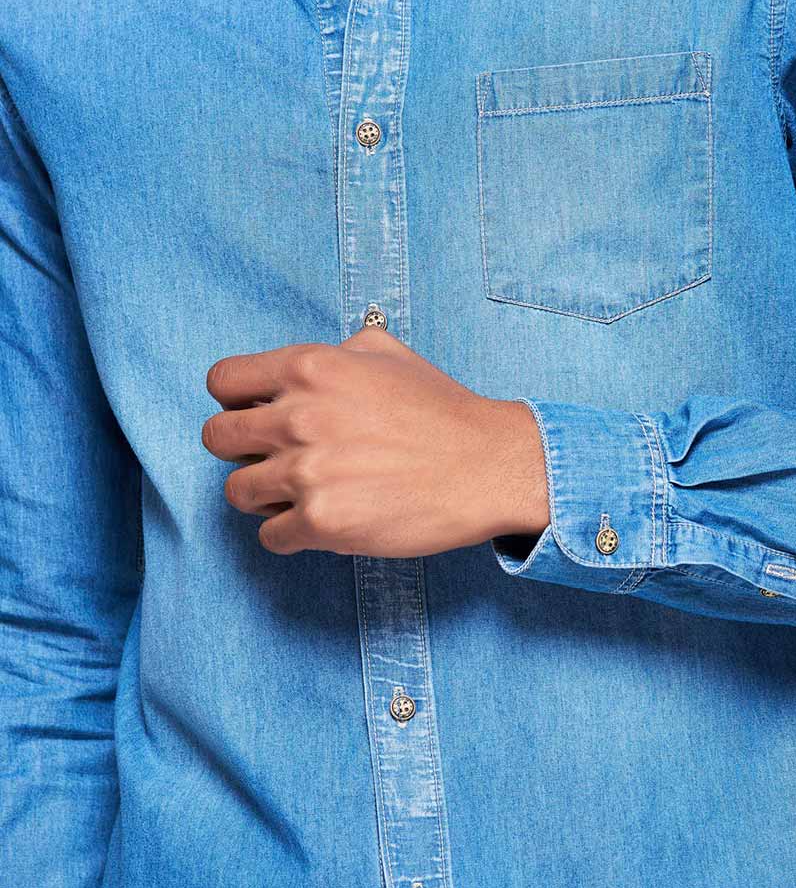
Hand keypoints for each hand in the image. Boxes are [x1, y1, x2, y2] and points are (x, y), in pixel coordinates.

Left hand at [201, 326, 549, 556]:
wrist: (487, 465)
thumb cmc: (441, 410)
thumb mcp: (387, 352)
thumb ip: (333, 352)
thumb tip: (300, 366)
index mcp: (309, 367)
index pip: (222, 381)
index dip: (235, 400)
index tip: (255, 414)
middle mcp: (299, 416)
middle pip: (217, 438)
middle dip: (241, 449)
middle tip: (275, 459)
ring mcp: (307, 472)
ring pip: (236, 492)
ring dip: (264, 496)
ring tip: (300, 494)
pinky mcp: (322, 523)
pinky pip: (270, 536)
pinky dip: (290, 534)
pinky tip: (322, 521)